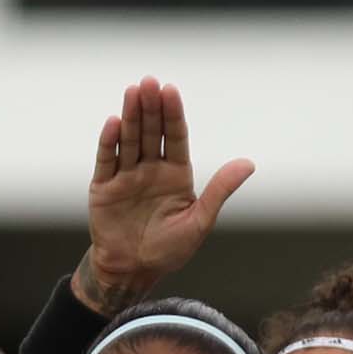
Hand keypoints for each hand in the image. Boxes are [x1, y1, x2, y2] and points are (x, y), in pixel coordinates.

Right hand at [75, 76, 254, 313]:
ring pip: (130, 140)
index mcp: (176, 175)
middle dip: (151, 108)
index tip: (171, 91)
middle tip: (150, 82)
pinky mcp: (104, 188)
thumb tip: (248, 164)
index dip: (173, 115)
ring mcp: (126, 176)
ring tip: (132, 92)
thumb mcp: (199, 221)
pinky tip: (114, 123)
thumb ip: (220, 191)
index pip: (176, 138)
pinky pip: (107, 161)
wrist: (133, 272)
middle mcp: (151, 169)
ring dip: (131, 116)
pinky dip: (110, 142)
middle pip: (151, 132)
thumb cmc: (168, 249)